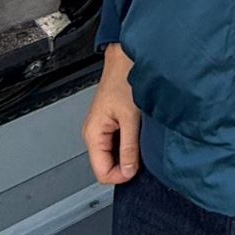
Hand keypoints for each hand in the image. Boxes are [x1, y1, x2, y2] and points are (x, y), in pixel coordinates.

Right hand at [82, 44, 140, 184]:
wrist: (125, 59)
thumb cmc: (124, 79)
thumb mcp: (131, 117)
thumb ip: (129, 147)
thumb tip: (129, 171)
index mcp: (93, 134)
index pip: (102, 173)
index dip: (121, 175)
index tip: (137, 168)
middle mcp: (92, 133)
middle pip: (106, 166)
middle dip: (125, 164)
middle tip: (142, 151)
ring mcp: (100, 129)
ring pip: (112, 156)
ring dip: (127, 153)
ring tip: (140, 137)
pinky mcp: (108, 124)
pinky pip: (115, 144)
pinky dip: (128, 144)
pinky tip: (137, 132)